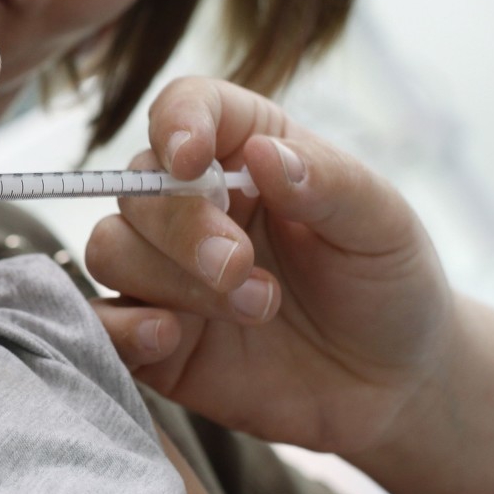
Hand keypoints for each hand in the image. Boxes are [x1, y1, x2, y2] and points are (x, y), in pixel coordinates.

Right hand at [87, 77, 455, 454]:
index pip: (185, 107)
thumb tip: (262, 154)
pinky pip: (100, 323)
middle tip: (242, 266)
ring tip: (255, 310)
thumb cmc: (388, 286)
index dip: (176, 123)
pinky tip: (169, 339)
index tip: (190, 159)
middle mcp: (192, 205)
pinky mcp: (153, 339)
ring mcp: (165, 273)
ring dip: (169, 280)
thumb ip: (327, 184)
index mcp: (244, 153)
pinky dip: (119, 329)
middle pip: (137, 189)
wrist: (393, 385)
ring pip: (109, 249)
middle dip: (183, 228)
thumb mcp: (383, 226)